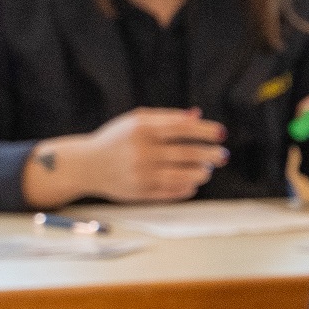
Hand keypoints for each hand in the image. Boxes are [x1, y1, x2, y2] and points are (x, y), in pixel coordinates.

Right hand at [27, 107, 229, 205]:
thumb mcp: (135, 122)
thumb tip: (197, 116)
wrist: (85, 165)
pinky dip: (188, 187)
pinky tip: (192, 182)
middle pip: (188, 153)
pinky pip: (174, 192)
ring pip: (185, 175)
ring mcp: (141, 174)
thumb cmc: (116, 139)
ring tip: (207, 169)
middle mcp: (142, 152)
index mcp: (141, 130)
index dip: (205, 131)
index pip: (182, 129)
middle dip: (211, 155)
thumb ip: (166, 117)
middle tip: (223, 155)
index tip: (222, 134)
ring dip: (202, 172)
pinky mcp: (141, 192)